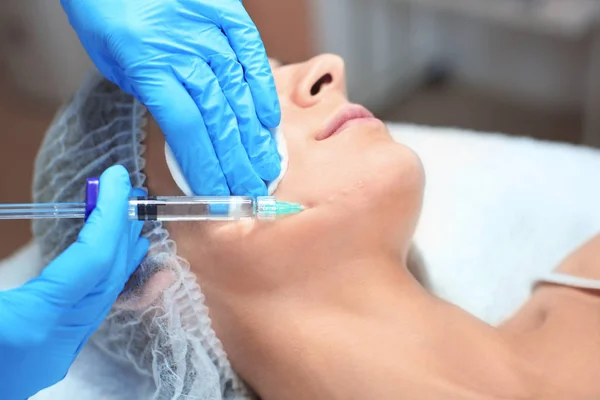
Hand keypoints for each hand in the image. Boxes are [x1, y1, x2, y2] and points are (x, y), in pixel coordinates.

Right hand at [0, 166, 148, 398]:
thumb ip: (3, 263)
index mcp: (29, 324)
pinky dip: (108, 277)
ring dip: (119, 251)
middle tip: (127, 191)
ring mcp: (59, 354)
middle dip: (121, 228)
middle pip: (108, 276)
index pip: (94, 260)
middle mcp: (56, 343)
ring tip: (127, 216)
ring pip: (107, 295)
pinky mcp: (54, 356)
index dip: (110, 214)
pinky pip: (94, 310)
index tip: (118, 180)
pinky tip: (119, 259)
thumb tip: (8, 214)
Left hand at [62, 0, 280, 196]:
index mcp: (146, 65)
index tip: (218, 194)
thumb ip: (152, 94)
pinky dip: (262, 89)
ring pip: (238, 94)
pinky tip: (269, 120)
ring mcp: (209, 30)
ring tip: (267, 166)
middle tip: (252, 190)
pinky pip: (252, 55)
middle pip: (218, 119)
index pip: (186, 131)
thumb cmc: (105, 10)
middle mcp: (183, 50)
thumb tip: (187, 131)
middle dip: (237, 162)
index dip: (206, 167)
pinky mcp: (226, 12)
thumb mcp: (112, 60)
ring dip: (254, 137)